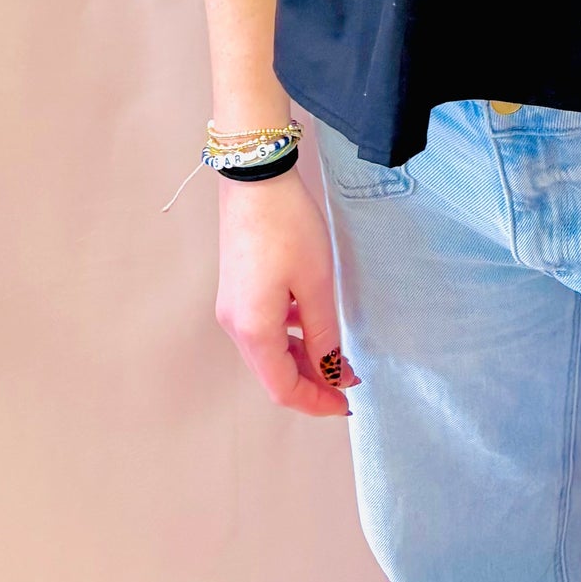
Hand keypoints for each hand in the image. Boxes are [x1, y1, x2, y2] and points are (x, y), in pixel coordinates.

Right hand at [214, 162, 358, 416]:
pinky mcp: (236, 290)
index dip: (316, 402)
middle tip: (349, 379)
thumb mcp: (317, 283)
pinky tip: (313, 325)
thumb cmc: (288, 227)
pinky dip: (289, 337)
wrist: (254, 178)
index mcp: (253, 330)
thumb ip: (324, 334)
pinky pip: (263, 329)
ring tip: (338, 355)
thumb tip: (331, 371)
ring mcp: (232, 308)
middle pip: (273, 374)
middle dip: (312, 382)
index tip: (347, 403)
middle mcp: (235, 326)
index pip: (283, 389)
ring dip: (302, 360)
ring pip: (268, 352)